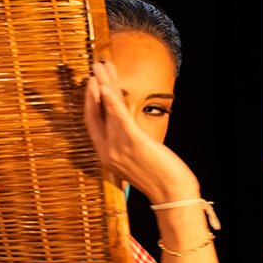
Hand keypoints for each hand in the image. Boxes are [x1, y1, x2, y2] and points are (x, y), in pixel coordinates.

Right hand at [84, 58, 197, 202]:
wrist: (173, 195)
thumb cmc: (159, 177)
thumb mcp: (135, 158)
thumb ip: (124, 141)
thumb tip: (123, 122)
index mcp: (106, 156)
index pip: (92, 123)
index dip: (90, 101)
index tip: (93, 82)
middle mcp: (107, 152)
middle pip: (95, 113)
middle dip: (94, 88)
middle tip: (95, 67)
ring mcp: (119, 148)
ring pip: (107, 110)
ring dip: (104, 85)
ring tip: (101, 67)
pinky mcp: (134, 142)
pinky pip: (119, 119)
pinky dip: (111, 102)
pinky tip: (107, 88)